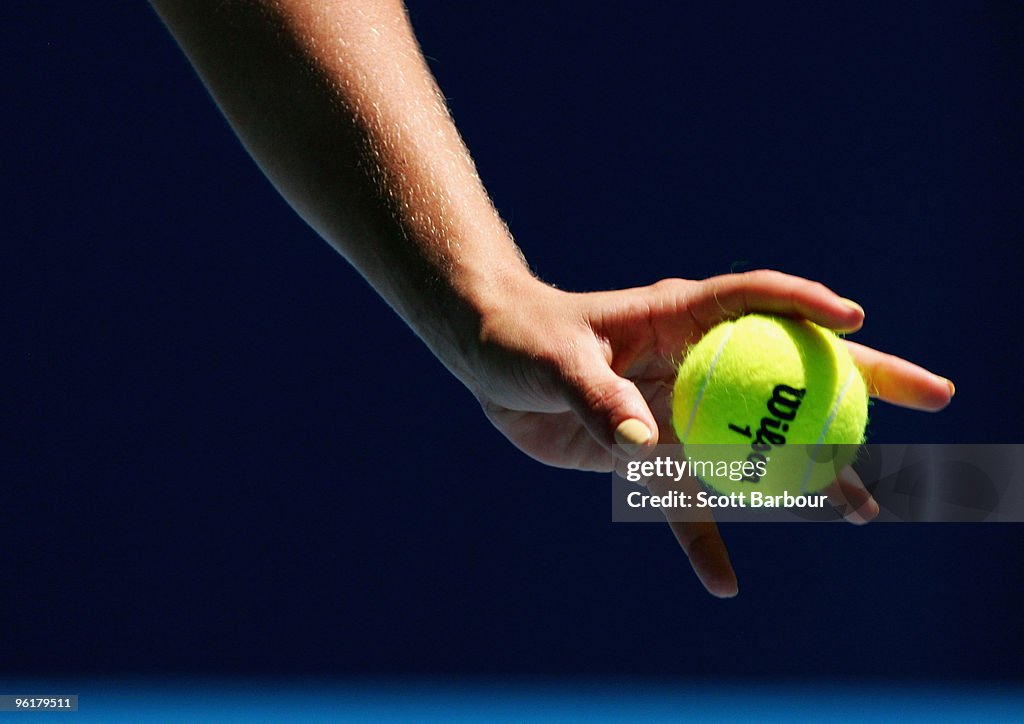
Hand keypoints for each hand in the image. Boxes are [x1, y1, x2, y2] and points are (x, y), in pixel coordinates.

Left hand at [470, 269, 952, 596]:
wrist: (490, 362)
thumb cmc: (521, 339)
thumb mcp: (554, 362)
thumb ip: (597, 397)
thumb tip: (642, 443)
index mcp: (681, 316)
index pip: (759, 298)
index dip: (808, 304)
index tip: (856, 322)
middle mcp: (695, 361)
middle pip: (792, 370)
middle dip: (864, 383)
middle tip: (935, 398)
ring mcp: (680, 409)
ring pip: (758, 445)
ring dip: (809, 475)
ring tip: (861, 509)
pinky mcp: (650, 454)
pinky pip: (685, 502)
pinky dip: (702, 541)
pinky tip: (725, 582)